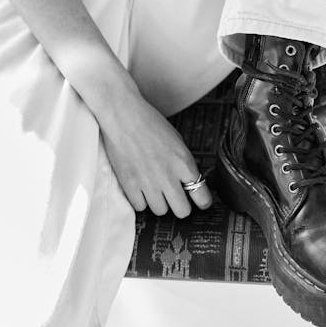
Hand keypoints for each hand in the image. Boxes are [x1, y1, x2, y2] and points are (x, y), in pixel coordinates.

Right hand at [96, 83, 212, 217]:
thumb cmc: (149, 123)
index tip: (199, 200)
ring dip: (159, 202)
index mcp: (184, 163)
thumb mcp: (176, 140)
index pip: (202, 197)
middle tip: (174, 195)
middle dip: (180, 205)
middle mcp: (168, 177)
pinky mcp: (130, 186)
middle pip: (182, 211)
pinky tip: (140, 186)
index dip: (202, 201)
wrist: (123, 115)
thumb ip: (183, 164)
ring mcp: (149, 183)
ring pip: (161, 211)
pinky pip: (140, 207)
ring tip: (154, 187)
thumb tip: (188, 182)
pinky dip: (141, 200)